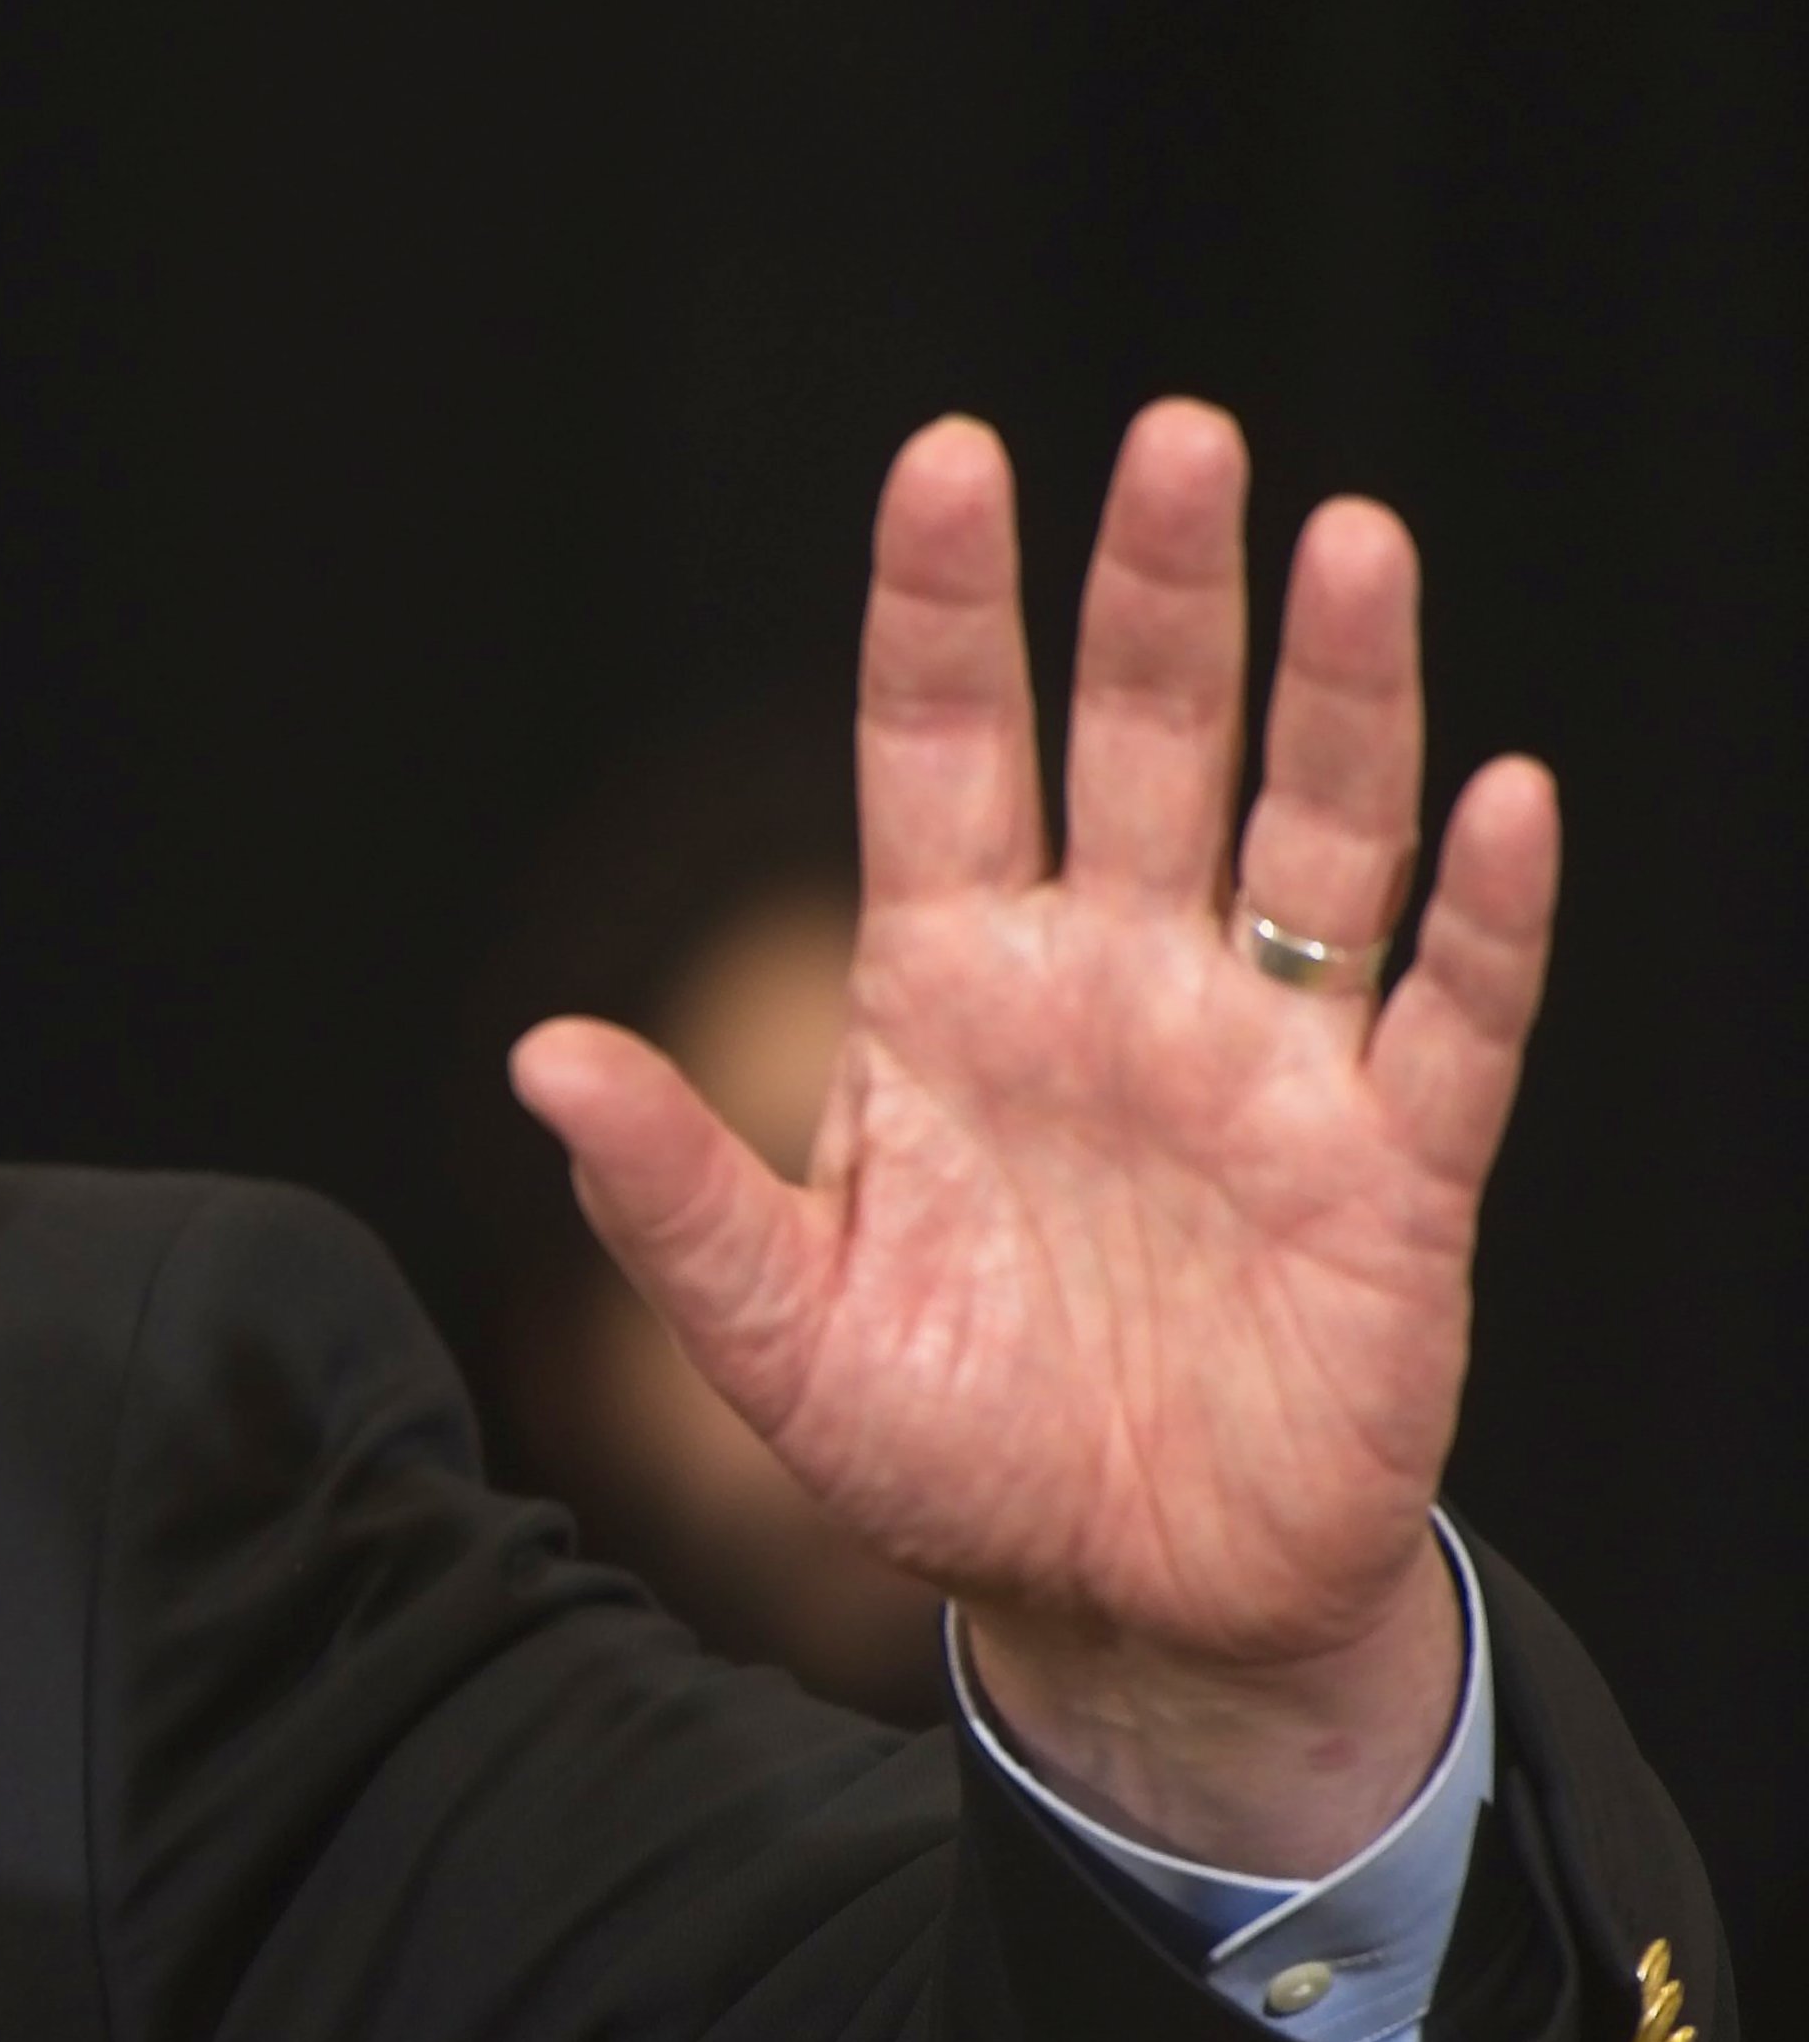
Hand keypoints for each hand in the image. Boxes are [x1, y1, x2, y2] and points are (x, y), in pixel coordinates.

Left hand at [511, 403, 1549, 1875]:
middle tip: (1174, 438)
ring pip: (1317, 837)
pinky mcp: (1393, 1172)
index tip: (943, 459)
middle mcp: (1115, 986)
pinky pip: (1453, 1021)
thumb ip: (672, 1197)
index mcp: (951, 994)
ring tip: (1347, 541)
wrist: (1118, 1602)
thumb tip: (538, 1056)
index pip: (945, 756)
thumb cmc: (945, 1451)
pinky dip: (1486, 916)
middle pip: (1147, 744)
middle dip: (1158, 594)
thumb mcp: (778, 1333)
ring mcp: (1265, 1064)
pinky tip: (1502, 803)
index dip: (946, 613)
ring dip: (1340, 694)